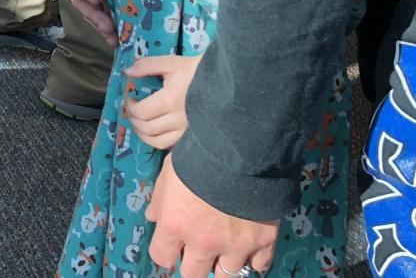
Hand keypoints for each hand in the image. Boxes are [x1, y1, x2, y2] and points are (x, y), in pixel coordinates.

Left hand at [125, 53, 201, 148]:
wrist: (227, 82)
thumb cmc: (198, 70)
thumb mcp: (172, 62)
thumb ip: (147, 66)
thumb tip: (127, 72)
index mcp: (170, 100)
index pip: (141, 112)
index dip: (130, 107)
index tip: (130, 98)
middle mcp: (178, 119)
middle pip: (147, 129)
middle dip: (134, 121)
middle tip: (132, 112)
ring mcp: (187, 130)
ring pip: (158, 142)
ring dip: (144, 135)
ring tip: (139, 125)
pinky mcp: (195, 135)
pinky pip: (173, 145)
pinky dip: (159, 141)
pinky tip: (156, 132)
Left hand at [147, 154, 279, 276]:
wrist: (240, 151)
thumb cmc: (198, 158)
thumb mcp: (169, 173)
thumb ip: (160, 199)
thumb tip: (153, 217)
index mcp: (175, 225)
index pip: (161, 257)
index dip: (165, 251)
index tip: (170, 245)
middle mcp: (203, 243)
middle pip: (192, 274)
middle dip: (192, 264)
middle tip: (197, 250)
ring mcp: (235, 246)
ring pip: (226, 274)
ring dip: (222, 264)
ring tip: (223, 250)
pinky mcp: (263, 241)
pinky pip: (259, 265)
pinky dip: (253, 260)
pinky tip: (248, 250)